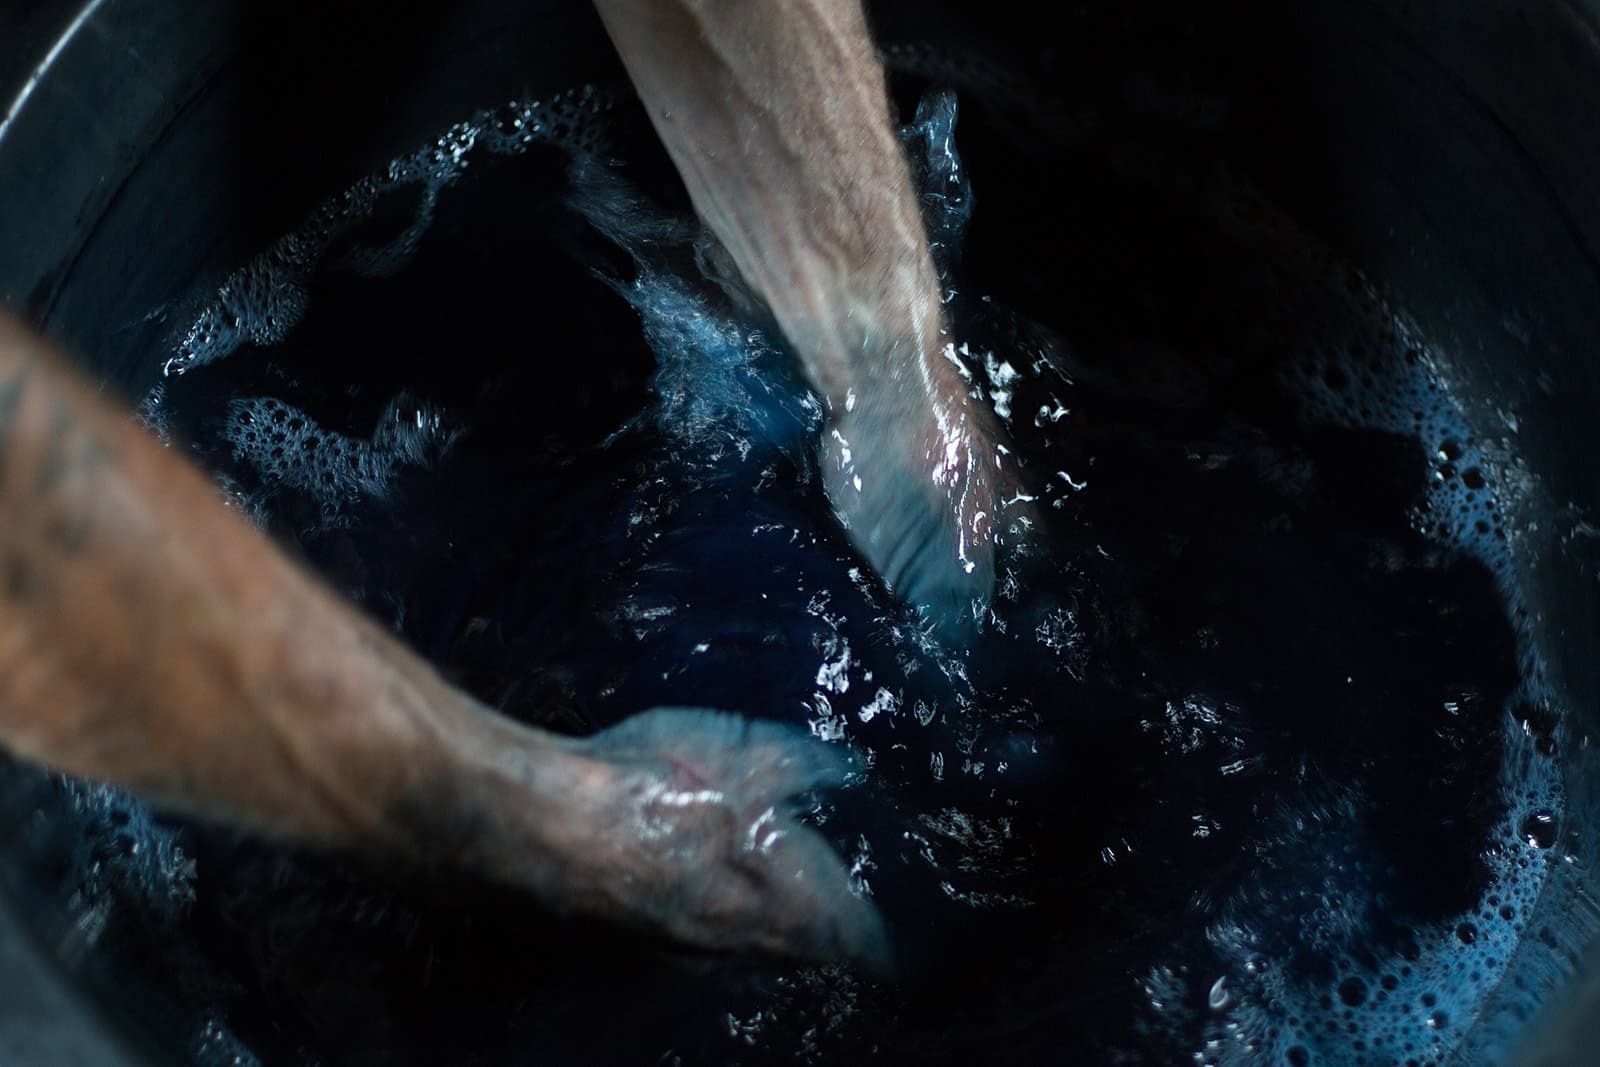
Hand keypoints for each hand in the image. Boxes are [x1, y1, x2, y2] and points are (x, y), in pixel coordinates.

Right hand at [437, 706, 891, 972]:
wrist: (551, 826)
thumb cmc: (669, 787)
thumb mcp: (758, 752)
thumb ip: (816, 767)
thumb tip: (855, 775)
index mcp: (798, 909)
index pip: (871, 949)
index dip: (897, 939)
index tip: (917, 929)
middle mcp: (752, 950)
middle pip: (814, 957)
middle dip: (836, 932)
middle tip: (853, 903)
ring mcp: (693, 958)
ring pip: (756, 957)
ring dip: (775, 933)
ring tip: (784, 899)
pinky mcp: (643, 950)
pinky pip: (704, 948)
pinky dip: (720, 925)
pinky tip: (705, 891)